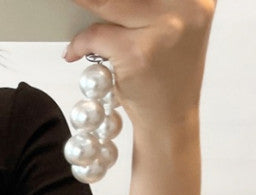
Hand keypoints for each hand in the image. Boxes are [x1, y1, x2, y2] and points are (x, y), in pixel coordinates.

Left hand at [64, 0, 216, 132]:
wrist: (170, 121)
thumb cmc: (165, 77)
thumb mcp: (168, 30)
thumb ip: (147, 9)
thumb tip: (100, 1)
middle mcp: (186, 8)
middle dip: (97, 0)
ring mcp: (163, 31)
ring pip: (110, 5)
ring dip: (86, 8)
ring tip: (69, 8)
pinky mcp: (137, 53)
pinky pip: (96, 36)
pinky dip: (80, 44)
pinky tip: (72, 52)